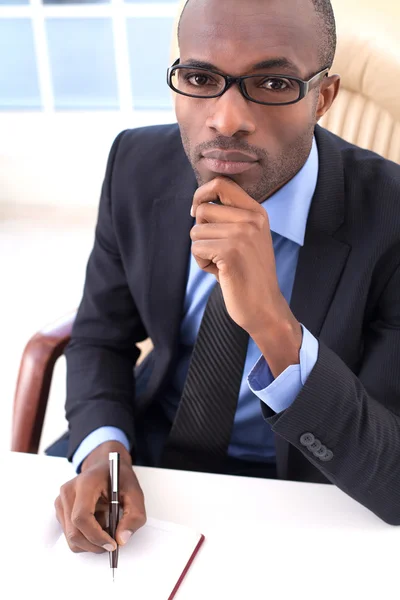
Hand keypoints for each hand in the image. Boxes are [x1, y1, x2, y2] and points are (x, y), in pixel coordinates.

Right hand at [55, 441, 145, 552]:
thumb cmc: (118, 477)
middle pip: (74, 532)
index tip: (112, 544)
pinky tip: (98, 522)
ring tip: (106, 525)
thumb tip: (121, 539)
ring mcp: (61, 501)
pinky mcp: (61, 509)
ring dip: (91, 541)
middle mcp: (68, 491)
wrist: (105, 465)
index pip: (81, 517)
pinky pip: (70, 534)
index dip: (96, 536)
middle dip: (95, 544)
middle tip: (113, 543)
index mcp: (85, 483)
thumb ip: (134, 516)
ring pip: (71, 537)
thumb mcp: (135, 492)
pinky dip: (86, 536)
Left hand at [191, 176, 301, 375]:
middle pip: (203, 210)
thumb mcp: (246, 238)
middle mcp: (251, 219)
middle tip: (217, 251)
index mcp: (257, 212)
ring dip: (202, 251)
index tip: (196, 211)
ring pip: (196, 231)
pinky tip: (220, 273)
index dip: (201, 194)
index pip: (221, 183)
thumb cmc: (248, 274)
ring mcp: (242, 234)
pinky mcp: (230, 252)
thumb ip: (229, 219)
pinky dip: (202, 263)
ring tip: (222, 265)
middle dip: (201, 232)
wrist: (264, 307)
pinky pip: (197, 249)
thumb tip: (197, 205)